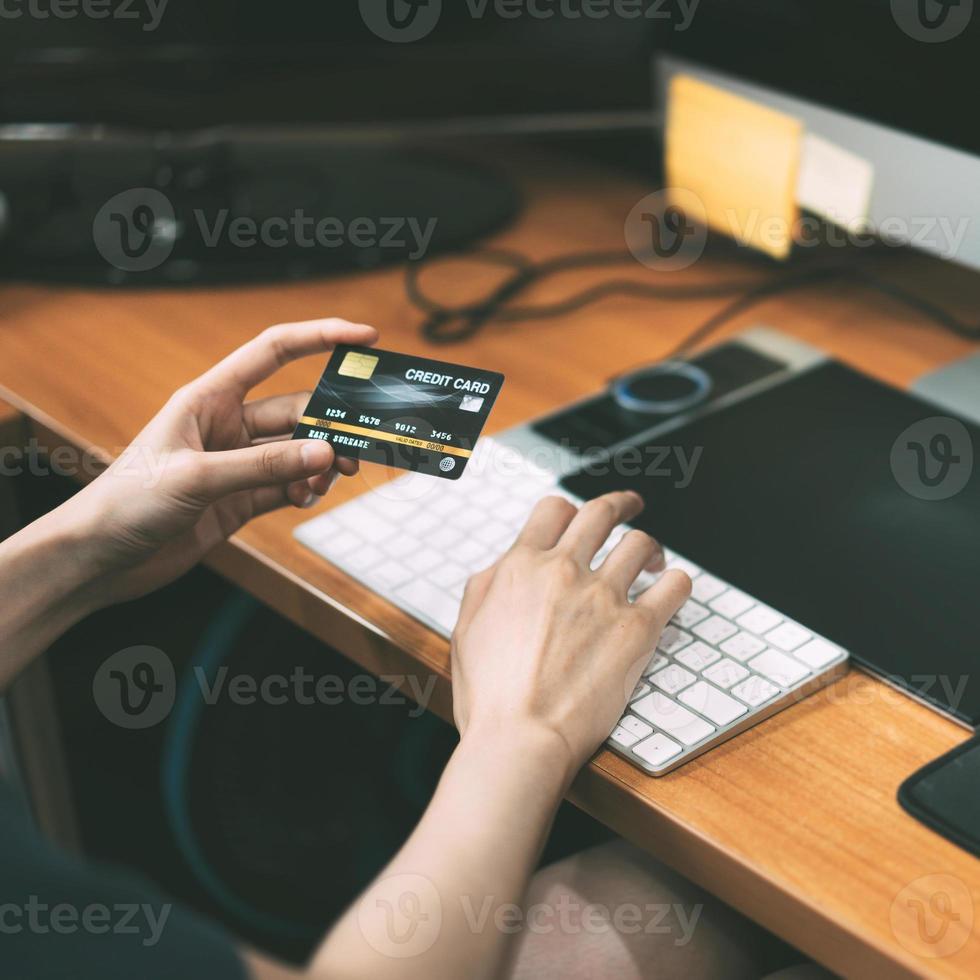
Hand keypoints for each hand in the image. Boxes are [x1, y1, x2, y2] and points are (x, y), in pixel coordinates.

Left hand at [68, 317, 377, 604]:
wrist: (97, 559)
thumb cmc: (124, 503)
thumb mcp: (196, 477)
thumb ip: (264, 465)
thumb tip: (323, 453)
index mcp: (208, 398)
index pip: (273, 352)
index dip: (320, 337)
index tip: (363, 336)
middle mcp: (226, 426)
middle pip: (296, 411)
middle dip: (329, 426)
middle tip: (356, 447)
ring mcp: (235, 464)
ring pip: (296, 452)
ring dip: (318, 464)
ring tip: (329, 481)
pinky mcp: (240, 500)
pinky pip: (287, 486)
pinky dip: (304, 491)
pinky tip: (306, 499)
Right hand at [450, 492, 690, 777]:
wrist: (520, 737)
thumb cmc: (490, 696)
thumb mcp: (466, 628)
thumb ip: (488, 586)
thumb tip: (505, 566)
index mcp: (521, 567)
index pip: (552, 510)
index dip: (568, 509)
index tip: (578, 516)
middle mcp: (564, 572)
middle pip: (601, 513)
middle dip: (620, 503)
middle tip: (629, 506)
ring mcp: (603, 597)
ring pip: (640, 543)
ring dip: (648, 546)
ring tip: (651, 559)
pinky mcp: (637, 629)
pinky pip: (673, 586)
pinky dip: (676, 581)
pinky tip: (672, 588)